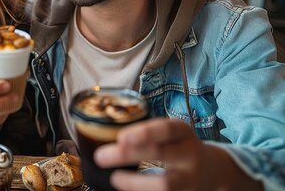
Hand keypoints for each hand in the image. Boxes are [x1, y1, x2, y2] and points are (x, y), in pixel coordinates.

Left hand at [93, 118, 261, 190]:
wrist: (213, 171)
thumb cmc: (178, 147)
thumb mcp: (170, 134)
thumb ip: (146, 134)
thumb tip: (104, 138)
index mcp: (183, 133)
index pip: (166, 129)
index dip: (145, 132)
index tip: (121, 137)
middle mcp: (189, 154)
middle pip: (160, 154)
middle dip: (128, 155)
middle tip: (101, 156)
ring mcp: (190, 178)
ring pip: (165, 184)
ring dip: (135, 183)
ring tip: (115, 178)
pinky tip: (126, 189)